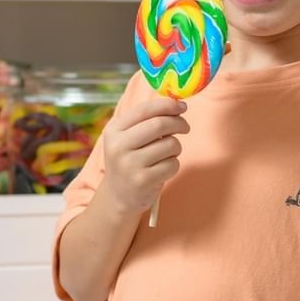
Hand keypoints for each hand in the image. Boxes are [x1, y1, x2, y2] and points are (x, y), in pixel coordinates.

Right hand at [100, 98, 189, 215]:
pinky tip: (163, 169)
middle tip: (185, 127)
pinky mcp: (142, 181)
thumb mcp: (128, 137)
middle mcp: (118, 146)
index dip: (168, 105)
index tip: (181, 106)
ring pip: (170, 145)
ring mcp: (129, 165)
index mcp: (114, 130)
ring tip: (167, 153)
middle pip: (159, 124)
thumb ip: (147, 120)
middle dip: (179, 123)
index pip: (145, 109)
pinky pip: (172, 164)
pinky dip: (173, 164)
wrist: (118, 195)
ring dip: (176, 147)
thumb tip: (178, 105)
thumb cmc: (130, 160)